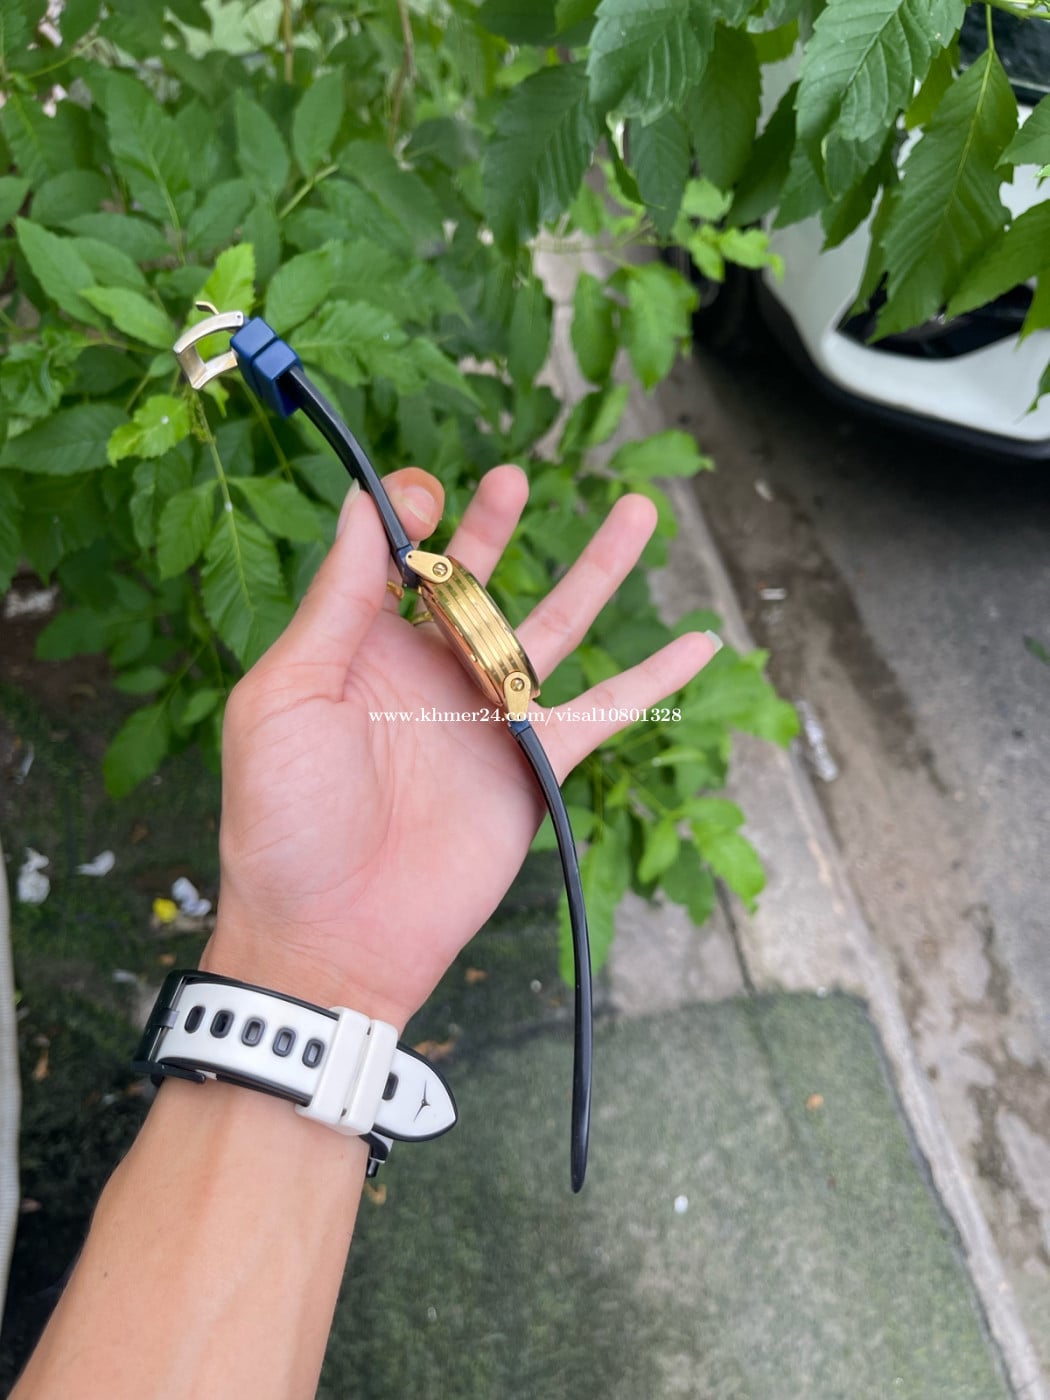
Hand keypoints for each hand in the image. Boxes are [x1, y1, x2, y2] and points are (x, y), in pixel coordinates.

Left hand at [201, 464, 716, 1028]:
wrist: (331, 934)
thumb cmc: (283, 820)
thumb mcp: (284, 696)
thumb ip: (336, 604)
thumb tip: (364, 506)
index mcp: (361, 650)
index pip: (397, 560)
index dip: (410, 515)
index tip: (426, 494)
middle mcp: (428, 674)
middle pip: (475, 580)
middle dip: (494, 525)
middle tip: (512, 476)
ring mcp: (486, 717)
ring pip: (555, 627)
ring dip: (597, 570)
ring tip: (638, 510)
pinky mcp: (533, 766)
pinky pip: (605, 712)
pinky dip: (654, 680)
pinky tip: (699, 643)